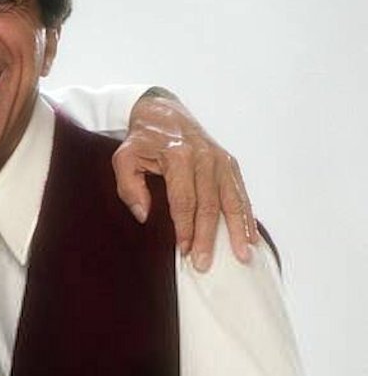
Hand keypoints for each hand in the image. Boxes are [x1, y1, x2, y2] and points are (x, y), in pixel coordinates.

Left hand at [113, 86, 257, 270]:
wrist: (163, 112)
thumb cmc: (142, 140)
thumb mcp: (124, 157)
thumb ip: (128, 186)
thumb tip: (144, 215)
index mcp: (179, 157)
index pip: (184, 201)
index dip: (184, 228)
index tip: (183, 251)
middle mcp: (205, 158)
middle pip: (209, 205)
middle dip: (208, 237)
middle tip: (205, 264)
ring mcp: (221, 160)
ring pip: (232, 201)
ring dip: (237, 231)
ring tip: (242, 256)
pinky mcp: (230, 163)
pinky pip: (241, 193)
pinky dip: (247, 216)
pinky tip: (251, 236)